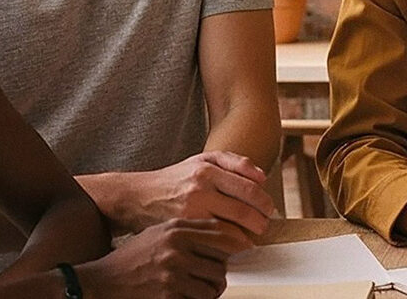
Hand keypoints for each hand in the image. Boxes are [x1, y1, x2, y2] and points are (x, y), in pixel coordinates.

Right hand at [74, 218, 252, 298]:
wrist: (101, 282)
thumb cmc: (131, 258)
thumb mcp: (158, 233)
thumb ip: (188, 229)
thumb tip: (223, 231)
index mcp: (176, 230)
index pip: (221, 235)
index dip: (236, 244)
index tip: (243, 250)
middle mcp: (176, 248)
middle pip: (221, 262)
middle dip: (220, 273)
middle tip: (213, 276)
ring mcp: (173, 272)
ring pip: (214, 284)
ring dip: (211, 290)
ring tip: (200, 288)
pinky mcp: (169, 294)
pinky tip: (186, 296)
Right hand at [94, 152, 273, 236]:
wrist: (138, 196)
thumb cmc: (174, 179)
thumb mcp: (203, 159)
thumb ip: (235, 163)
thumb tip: (262, 178)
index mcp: (207, 171)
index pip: (248, 189)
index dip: (264, 203)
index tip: (268, 210)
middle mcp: (198, 191)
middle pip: (242, 212)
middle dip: (259, 223)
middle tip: (263, 227)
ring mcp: (188, 213)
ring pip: (229, 232)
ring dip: (244, 238)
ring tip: (248, 238)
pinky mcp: (180, 231)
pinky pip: (210, 243)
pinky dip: (224, 247)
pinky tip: (228, 245)